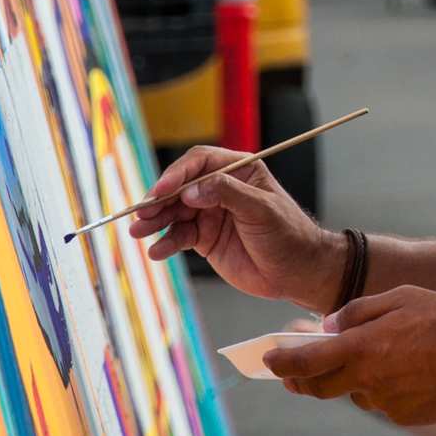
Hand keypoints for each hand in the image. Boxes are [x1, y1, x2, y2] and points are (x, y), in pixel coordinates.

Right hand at [126, 146, 343, 310]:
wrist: (298, 272)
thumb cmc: (289, 235)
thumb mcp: (262, 210)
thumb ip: (228, 194)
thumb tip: (192, 190)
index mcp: (238, 170)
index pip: (199, 162)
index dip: (177, 174)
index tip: (161, 191)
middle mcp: (220, 188)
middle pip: (181, 186)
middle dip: (159, 200)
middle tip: (141, 214)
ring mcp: (210, 213)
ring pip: (175, 212)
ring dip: (155, 221)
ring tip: (138, 232)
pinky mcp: (205, 238)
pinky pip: (179, 237)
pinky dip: (165, 244)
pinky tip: (157, 252)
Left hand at [263, 286, 435, 427]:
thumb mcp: (398, 297)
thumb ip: (356, 312)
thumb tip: (328, 328)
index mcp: (361, 348)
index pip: (306, 362)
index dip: (282, 363)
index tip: (269, 361)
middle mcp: (368, 380)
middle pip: (321, 388)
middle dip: (303, 381)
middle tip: (295, 375)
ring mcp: (387, 402)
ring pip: (358, 393)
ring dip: (356, 380)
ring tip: (382, 358)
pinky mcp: (406, 416)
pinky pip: (385, 403)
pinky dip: (386, 389)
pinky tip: (409, 371)